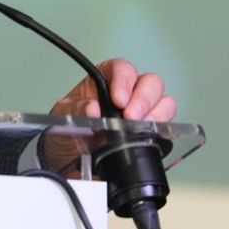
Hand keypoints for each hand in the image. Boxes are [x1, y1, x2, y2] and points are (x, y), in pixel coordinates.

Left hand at [44, 58, 175, 172]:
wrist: (69, 159)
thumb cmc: (67, 131)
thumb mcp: (62, 118)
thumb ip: (74, 111)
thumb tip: (92, 109)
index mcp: (105, 81)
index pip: (122, 69)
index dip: (124, 81)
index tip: (118, 99)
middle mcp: (128, 92)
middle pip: (150, 83)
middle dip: (143, 99)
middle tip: (130, 118)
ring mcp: (143, 112)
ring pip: (164, 102)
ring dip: (155, 115)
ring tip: (138, 130)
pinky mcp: (151, 132)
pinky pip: (166, 125)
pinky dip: (161, 130)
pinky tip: (146, 138)